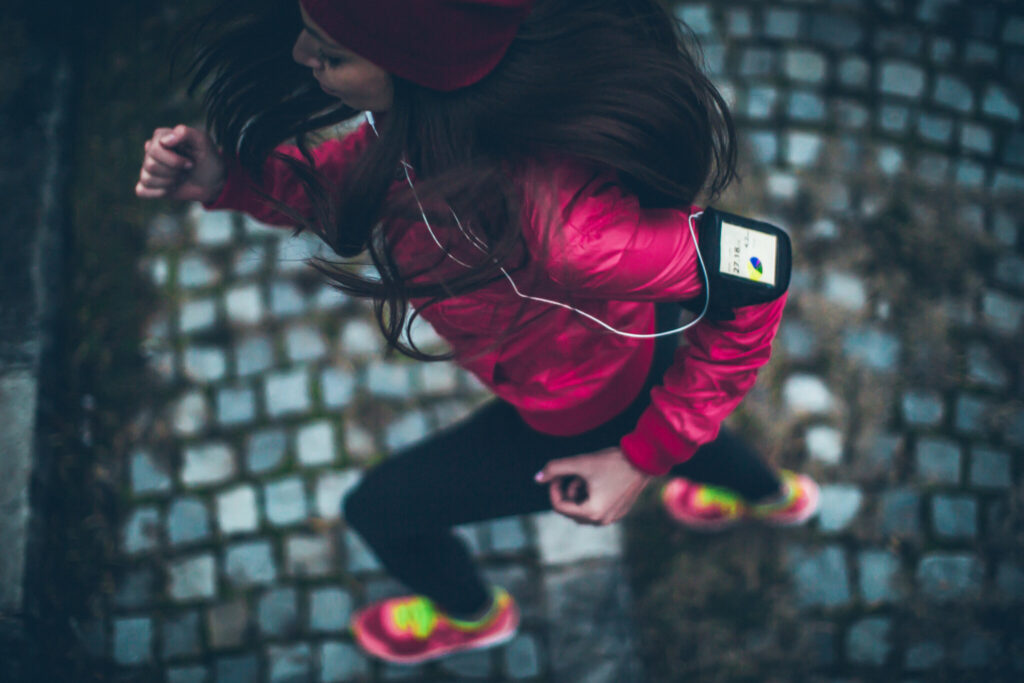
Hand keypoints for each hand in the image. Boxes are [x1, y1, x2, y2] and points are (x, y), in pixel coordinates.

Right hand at [135, 124, 225, 202]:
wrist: (214, 181)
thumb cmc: (207, 159)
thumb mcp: (203, 141)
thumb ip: (185, 133)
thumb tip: (164, 141)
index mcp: (160, 137)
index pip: (155, 149)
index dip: (175, 160)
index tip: (191, 163)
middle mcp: (151, 151)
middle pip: (151, 165)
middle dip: (174, 172)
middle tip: (186, 170)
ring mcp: (148, 168)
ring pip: (147, 179)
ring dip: (170, 182)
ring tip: (181, 178)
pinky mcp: (148, 185)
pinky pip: (142, 191)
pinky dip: (159, 192)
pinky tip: (172, 188)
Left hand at [535, 447, 651, 525]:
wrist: (644, 460)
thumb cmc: (613, 461)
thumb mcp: (581, 462)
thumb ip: (555, 468)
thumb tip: (537, 478)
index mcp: (592, 513)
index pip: (559, 506)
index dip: (553, 488)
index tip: (557, 473)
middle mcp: (602, 521)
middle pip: (570, 509)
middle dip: (568, 490)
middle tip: (576, 472)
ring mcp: (612, 518)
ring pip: (582, 509)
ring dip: (579, 492)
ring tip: (588, 475)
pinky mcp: (618, 512)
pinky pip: (595, 507)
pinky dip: (591, 495)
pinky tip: (599, 479)